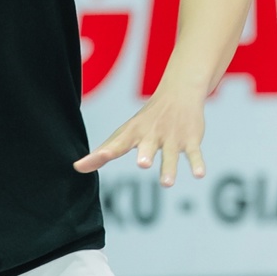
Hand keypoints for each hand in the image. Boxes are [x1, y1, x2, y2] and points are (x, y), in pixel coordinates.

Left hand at [74, 81, 207, 187]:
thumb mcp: (125, 132)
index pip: (115, 145)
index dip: (99, 155)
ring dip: (169, 168)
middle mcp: (151, 135)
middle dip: (145, 155)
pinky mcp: (189, 140)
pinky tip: (199, 174)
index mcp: (133, 133)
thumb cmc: (147, 119)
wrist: (179, 92)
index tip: (82, 165)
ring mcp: (171, 137)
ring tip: (167, 183)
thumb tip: (77, 168)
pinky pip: (194, 153)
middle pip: (147, 146)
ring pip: (170, 154)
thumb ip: (104, 151)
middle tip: (142, 164)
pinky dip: (197, 163)